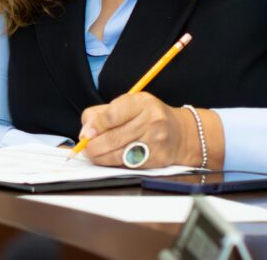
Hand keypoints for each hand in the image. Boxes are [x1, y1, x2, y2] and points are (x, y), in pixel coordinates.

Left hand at [78, 92, 197, 167]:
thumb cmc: (149, 117)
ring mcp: (156, 140)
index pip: (111, 115)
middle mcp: (151, 119)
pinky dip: (114, 163)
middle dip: (94, 145)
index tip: (86, 134)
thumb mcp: (130, 104)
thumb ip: (104, 113)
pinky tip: (109, 159)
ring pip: (119, 153)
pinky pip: (129, 164)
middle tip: (86, 148)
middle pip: (113, 136)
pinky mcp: (157, 158)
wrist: (181, 133)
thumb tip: (86, 131)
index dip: (95, 126)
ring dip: (101, 157)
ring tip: (93, 155)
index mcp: (141, 102)